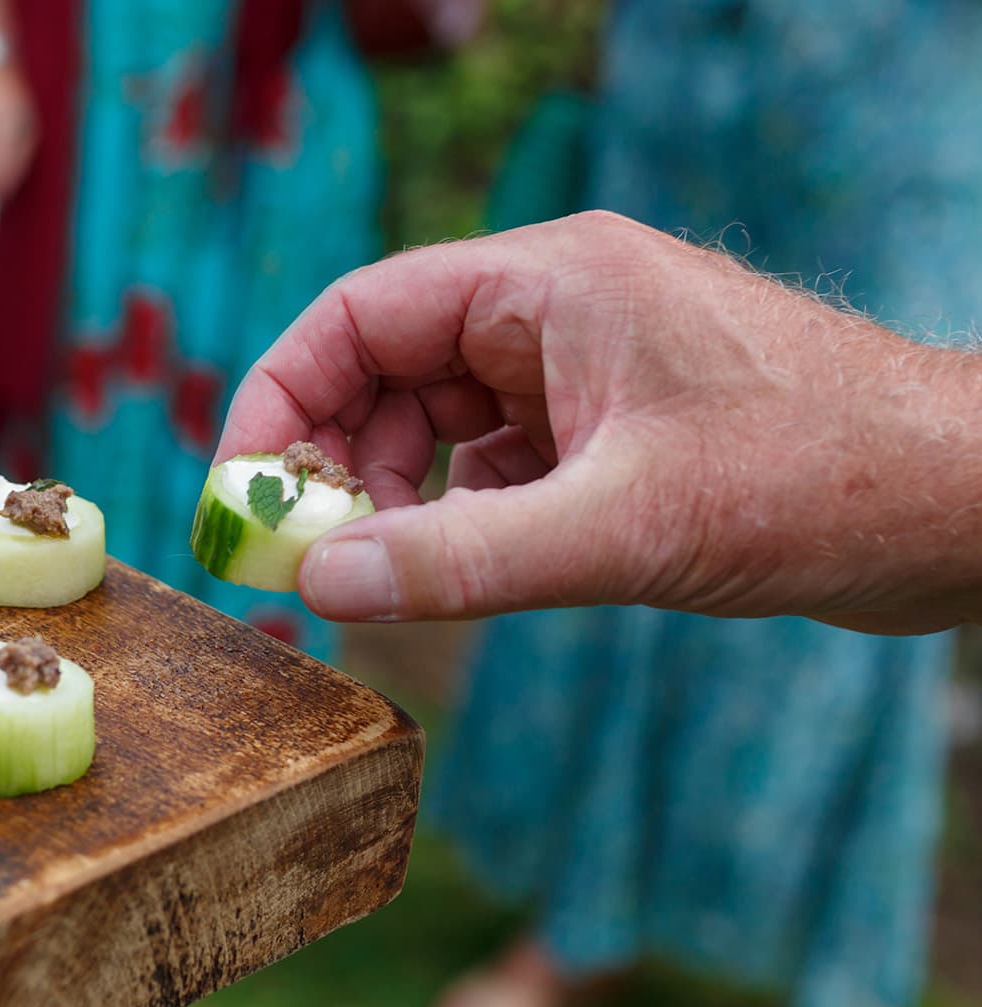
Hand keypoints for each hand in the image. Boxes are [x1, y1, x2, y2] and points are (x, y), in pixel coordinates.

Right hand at [217, 211, 981, 634]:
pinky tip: (460, 574)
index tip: (240, 497)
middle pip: (384, 373)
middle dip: (332, 468)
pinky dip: (456, 519)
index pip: (358, 315)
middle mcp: (557, 309)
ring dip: (394, 501)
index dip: (279, 403)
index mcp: (549, 280)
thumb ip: (457, 559)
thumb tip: (316, 584)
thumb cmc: (816, 480)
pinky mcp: (614, 429)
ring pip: (434, 426)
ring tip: (383, 579)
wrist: (960, 505)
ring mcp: (586, 368)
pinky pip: (492, 465)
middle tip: (302, 565)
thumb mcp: (618, 529)